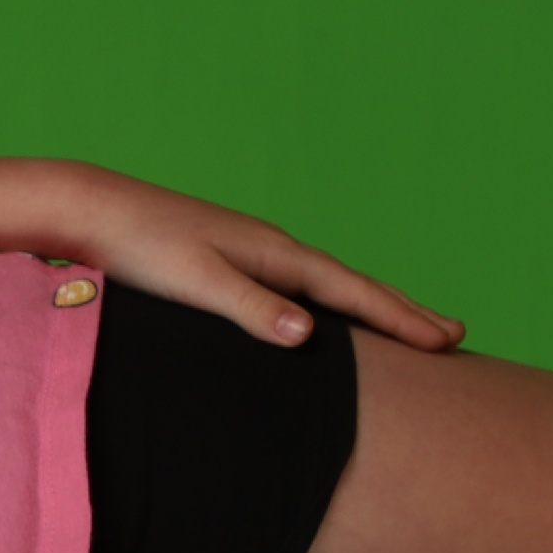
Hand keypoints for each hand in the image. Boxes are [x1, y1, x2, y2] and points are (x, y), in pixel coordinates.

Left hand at [66, 172, 463, 352]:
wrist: (95, 210)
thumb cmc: (141, 247)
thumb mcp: (195, 282)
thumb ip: (250, 308)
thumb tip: (308, 333)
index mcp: (276, 255)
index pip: (354, 292)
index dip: (401, 319)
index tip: (446, 341)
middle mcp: (274, 251)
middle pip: (356, 286)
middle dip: (405, 311)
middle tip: (457, 334)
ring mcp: (256, 254)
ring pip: (332, 286)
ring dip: (374, 307)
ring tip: (410, 326)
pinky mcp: (233, 262)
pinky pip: (303, 288)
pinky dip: (334, 304)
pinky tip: (330, 316)